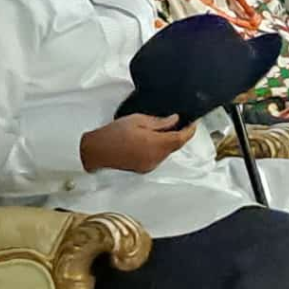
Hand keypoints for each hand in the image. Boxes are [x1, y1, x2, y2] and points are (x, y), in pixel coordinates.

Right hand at [80, 114, 196, 173]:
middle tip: (177, 121)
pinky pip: (158, 157)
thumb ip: (159, 122)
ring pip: (167, 152)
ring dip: (168, 141)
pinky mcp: (144, 169)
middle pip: (175, 146)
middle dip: (179, 134)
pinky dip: (159, 148)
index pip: (181, 138)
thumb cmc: (113, 134)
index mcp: (156, 144)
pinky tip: (150, 140)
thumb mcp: (138, 120)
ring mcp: (150, 165)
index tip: (193, 122)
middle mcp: (156, 158)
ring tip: (160, 129)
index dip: (190, 130)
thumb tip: (175, 120)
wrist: (95, 151)